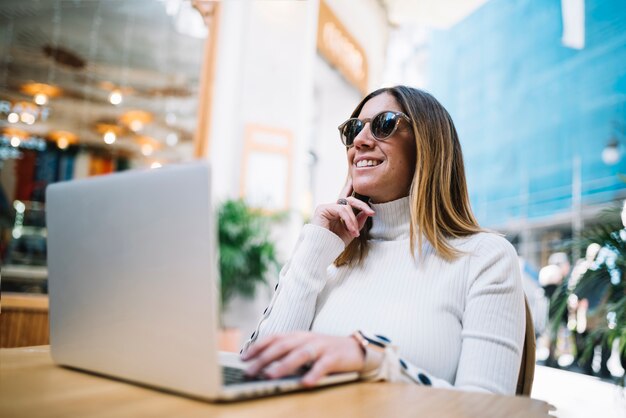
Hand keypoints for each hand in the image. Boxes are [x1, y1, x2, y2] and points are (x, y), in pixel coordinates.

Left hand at [241, 332, 364, 386]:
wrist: (355, 349)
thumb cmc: (324, 350)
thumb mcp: (304, 348)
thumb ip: (287, 353)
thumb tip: (262, 366)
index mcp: (297, 335)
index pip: (274, 338)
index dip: (258, 346)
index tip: (243, 358)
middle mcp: (307, 338)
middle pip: (283, 346)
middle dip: (264, 359)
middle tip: (250, 371)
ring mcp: (321, 347)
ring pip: (300, 354)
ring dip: (284, 365)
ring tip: (271, 376)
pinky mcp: (335, 357)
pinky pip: (323, 366)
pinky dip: (314, 373)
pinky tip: (306, 383)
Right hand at [310, 180, 373, 245]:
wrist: (321, 251)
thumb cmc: (333, 243)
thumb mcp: (350, 232)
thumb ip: (358, 222)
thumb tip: (367, 212)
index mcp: (337, 213)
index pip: (350, 203)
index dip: (362, 205)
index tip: (373, 213)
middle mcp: (331, 208)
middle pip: (349, 200)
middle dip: (362, 205)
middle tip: (371, 213)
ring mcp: (326, 207)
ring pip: (346, 207)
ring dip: (353, 220)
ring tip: (355, 232)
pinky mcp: (322, 209)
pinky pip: (340, 210)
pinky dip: (348, 220)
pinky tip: (351, 230)